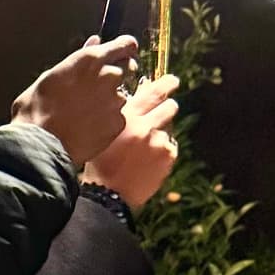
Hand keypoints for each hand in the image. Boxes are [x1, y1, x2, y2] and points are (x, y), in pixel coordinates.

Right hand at [11, 36, 135, 166]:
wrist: (40, 144)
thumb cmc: (37, 109)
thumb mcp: (52, 75)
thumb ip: (79, 58)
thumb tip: (94, 42)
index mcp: (90, 59)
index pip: (125, 45)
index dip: (125, 49)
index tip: (123, 53)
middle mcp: (108, 76)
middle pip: (126, 69)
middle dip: (116, 75)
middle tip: (97, 88)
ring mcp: (115, 101)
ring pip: (121, 96)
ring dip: (109, 101)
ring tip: (85, 113)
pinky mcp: (118, 123)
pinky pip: (118, 118)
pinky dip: (108, 122)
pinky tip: (89, 127)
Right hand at [81, 73, 180, 210]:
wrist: (109, 194)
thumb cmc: (102, 163)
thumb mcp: (106, 132)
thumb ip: (125, 113)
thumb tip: (143, 93)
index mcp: (127, 117)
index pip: (153, 92)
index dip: (166, 84)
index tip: (172, 81)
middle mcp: (145, 126)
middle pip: (170, 106)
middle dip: (168, 106)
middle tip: (164, 110)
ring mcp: (159, 142)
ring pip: (170, 127)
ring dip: (161, 132)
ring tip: (145, 148)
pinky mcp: (168, 157)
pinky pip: (171, 145)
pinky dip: (163, 150)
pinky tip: (148, 160)